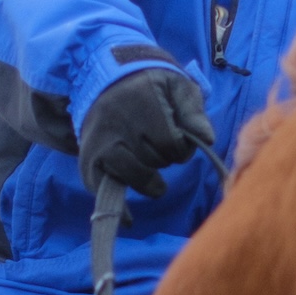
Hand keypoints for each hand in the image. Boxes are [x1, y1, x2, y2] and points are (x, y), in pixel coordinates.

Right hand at [78, 67, 217, 198]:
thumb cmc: (151, 83)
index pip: (172, 144)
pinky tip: (129, 219)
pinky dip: (117, 207)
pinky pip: (100, 188)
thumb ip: (194, 110)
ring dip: (148, 178)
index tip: (178, 137)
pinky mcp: (88, 157)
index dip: (181, 147)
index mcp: (142, 103)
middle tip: (158, 144)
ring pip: (134, 176)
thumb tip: (207, 139)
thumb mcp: (178, 85)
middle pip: (154, 160)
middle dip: (163, 158)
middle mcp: (117, 123)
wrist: (107, 75)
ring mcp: (100, 142)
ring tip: (151, 170)